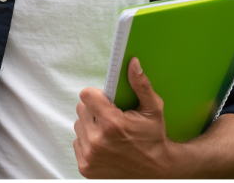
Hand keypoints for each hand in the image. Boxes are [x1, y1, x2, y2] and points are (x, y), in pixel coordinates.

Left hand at [73, 57, 178, 178]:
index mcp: (112, 123)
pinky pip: (78, 142)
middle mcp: (98, 141)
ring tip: (108, 132)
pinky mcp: (85, 168)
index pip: (86, 95)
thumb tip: (132, 62)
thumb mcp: (153, 109)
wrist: (155, 172)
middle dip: (94, 110)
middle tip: (111, 118)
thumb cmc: (154, 138)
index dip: (96, 95)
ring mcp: (90, 156)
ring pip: (78, 125)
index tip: (105, 100)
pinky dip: (88, 141)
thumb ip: (141, 85)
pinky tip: (105, 145)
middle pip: (81, 109)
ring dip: (90, 125)